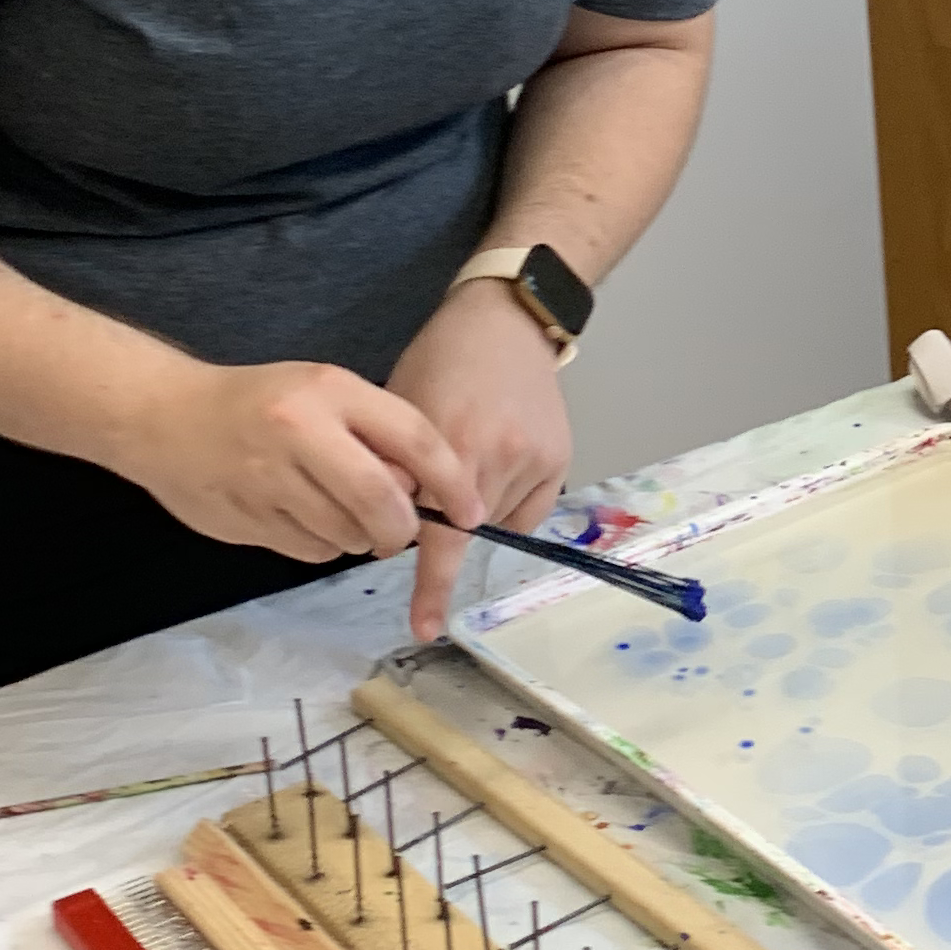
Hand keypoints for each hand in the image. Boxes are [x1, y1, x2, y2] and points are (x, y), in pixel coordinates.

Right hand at [118, 361, 482, 570]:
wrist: (162, 417)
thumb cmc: (258, 402)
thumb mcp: (322, 392)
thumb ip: (375, 432)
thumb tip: (430, 489)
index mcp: (328, 391)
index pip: (414, 439)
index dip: (452, 483)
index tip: (471, 513)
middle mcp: (300, 432)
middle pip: (382, 502)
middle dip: (405, 530)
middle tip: (404, 533)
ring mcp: (269, 480)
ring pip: (347, 534)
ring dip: (360, 537)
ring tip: (338, 510)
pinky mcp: (247, 520)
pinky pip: (311, 551)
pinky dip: (322, 545)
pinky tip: (300, 517)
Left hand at [388, 283, 578, 637]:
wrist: (505, 322)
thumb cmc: (439, 360)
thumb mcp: (400, 408)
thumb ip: (398, 468)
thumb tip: (390, 523)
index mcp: (452, 444)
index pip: (440, 534)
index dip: (432, 585)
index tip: (424, 628)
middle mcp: (500, 457)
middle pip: (467, 527)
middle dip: (444, 518)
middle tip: (430, 487)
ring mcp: (535, 459)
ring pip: (497, 520)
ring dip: (477, 505)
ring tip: (474, 453)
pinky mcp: (559, 459)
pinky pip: (527, 510)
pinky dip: (508, 500)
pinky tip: (500, 462)